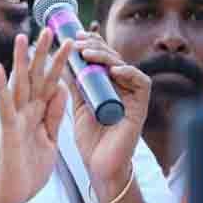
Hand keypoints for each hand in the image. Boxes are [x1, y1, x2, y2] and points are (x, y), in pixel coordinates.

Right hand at [0, 28, 72, 202]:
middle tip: (50, 28)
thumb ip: (54, 115)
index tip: (67, 42)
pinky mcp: (8, 129)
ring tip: (23, 36)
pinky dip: (1, 86)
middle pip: (35, 76)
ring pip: (19, 84)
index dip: (59, 63)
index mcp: (37, 113)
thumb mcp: (50, 139)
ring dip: (21, 60)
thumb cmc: (29, 169)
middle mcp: (25, 111)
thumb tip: (61, 88)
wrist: (13, 194)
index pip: (50, 82)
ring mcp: (16, 118)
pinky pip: (5, 105)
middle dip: (43, 53)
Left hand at [68, 31, 150, 199]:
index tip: (74, 36)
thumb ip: (74, 84)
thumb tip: (60, 59)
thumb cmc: (90, 138)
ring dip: (106, 56)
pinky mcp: (140, 107)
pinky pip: (141, 83)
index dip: (91, 43)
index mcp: (107, 84)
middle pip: (113, 57)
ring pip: (124, 65)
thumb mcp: (77, 105)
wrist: (98, 166)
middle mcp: (121, 87)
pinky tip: (115, 70)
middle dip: (95, 46)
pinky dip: (130, 73)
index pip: (102, 56)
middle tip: (78, 42)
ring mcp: (131, 96)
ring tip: (88, 53)